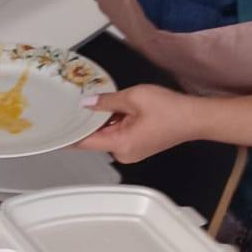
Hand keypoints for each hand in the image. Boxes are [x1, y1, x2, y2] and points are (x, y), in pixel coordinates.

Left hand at [76, 83, 201, 163]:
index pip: (84, 142)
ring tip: (109, 102)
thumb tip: (87, 103)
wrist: (196, 117)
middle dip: (90, 120)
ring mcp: (131, 151)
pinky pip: (119, 134)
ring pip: (108, 134)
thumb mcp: (133, 98)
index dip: (69, 134)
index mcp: (120, 144)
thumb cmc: (170, 109)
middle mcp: (124, 153)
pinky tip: (121, 108)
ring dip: (106, 119)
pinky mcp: (139, 146)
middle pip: (95, 137)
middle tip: (82, 102)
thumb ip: (107, 101)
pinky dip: (117, 122)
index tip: (55, 128)